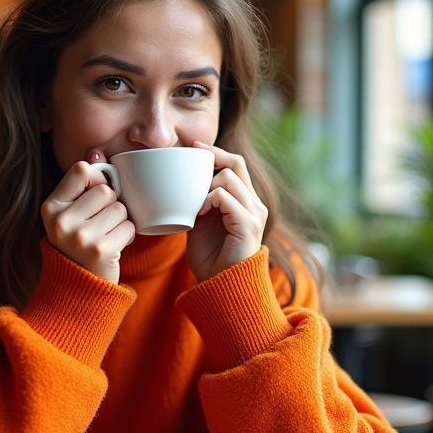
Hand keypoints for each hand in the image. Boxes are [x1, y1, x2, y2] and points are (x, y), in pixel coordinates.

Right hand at [41, 161, 135, 283]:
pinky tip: (114, 246)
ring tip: (107, 235)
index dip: (96, 179)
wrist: (78, 287)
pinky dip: (127, 236)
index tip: (95, 197)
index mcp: (51, 207)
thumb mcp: (69, 214)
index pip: (81, 170)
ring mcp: (80, 237)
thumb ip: (80, 185)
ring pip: (120, 209)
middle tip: (102, 224)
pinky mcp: (100, 250)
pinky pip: (129, 227)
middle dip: (111, 205)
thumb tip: (96, 151)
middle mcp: (61, 221)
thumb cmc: (78, 243)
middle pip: (105, 190)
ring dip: (121, 222)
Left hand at [186, 141, 267, 281]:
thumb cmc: (210, 257)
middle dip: (212, 155)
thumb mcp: (201, 221)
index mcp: (244, 200)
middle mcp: (254, 203)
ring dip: (206, 185)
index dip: (215, 152)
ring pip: (229, 177)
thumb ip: (198, 200)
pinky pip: (226, 197)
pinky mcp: (248, 224)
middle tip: (191, 155)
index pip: (235, 164)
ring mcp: (254, 213)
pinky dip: (209, 199)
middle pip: (236, 163)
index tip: (193, 146)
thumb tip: (178, 182)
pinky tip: (199, 213)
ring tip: (195, 203)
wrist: (222, 286)